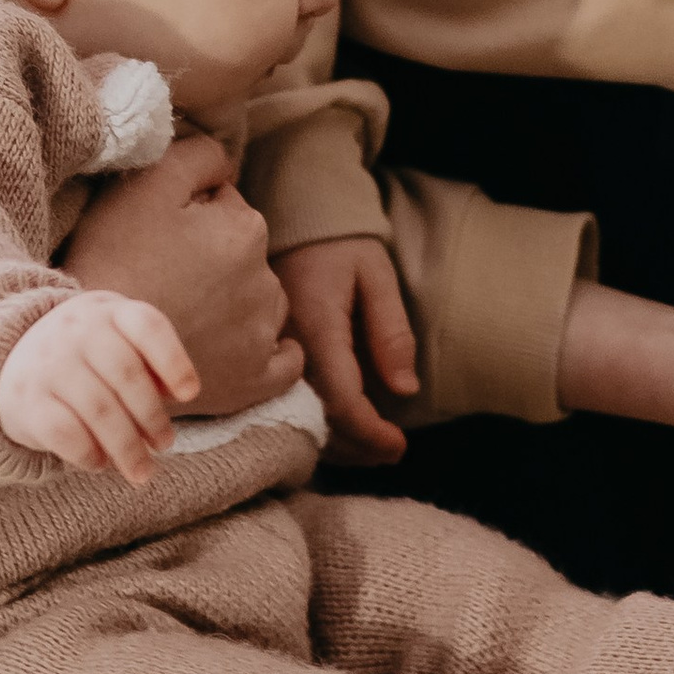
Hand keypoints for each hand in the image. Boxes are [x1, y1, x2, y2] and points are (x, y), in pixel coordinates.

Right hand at [0, 291, 199, 483]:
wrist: (8, 360)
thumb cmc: (86, 356)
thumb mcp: (117, 341)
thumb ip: (150, 362)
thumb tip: (180, 393)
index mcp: (109, 311)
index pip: (148, 326)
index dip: (174, 360)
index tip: (190, 395)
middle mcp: (76, 330)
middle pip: (128, 375)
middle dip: (153, 417)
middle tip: (165, 444)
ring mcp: (48, 363)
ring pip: (100, 410)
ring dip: (128, 448)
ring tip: (142, 470)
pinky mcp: (26, 400)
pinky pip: (66, 433)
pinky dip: (89, 454)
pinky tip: (100, 464)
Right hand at [62, 136, 299, 415]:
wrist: (91, 344)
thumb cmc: (114, 257)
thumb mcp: (148, 183)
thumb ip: (199, 156)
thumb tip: (229, 164)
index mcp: (246, 230)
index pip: (227, 205)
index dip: (192, 213)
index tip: (160, 232)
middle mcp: (266, 281)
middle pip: (246, 253)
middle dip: (218, 255)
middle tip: (168, 271)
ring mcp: (262, 335)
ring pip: (265, 301)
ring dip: (241, 299)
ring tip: (192, 309)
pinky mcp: (254, 380)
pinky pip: (285, 362)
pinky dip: (272, 350)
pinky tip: (245, 344)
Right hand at [275, 235, 418, 464]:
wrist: (295, 220)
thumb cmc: (341, 245)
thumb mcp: (376, 275)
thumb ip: (391, 330)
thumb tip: (404, 390)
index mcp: (316, 327)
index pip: (341, 399)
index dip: (371, 432)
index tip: (399, 445)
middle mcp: (288, 349)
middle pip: (319, 420)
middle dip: (359, 447)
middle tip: (393, 452)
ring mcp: (274, 355)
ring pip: (302, 419)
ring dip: (340, 443)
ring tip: (376, 447)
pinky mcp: (269, 358)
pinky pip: (289, 405)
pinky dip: (320, 426)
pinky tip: (346, 430)